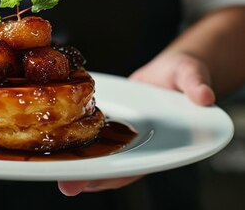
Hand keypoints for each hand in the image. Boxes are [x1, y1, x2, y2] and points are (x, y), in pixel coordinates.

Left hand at [57, 51, 215, 195]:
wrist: (170, 70)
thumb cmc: (183, 76)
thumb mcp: (191, 76)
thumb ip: (196, 86)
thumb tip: (205, 96)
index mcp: (158, 144)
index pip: (136, 165)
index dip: (115, 175)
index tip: (94, 182)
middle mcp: (134, 144)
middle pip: (109, 166)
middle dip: (87, 177)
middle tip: (66, 184)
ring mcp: (118, 136)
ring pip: (94, 154)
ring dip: (74, 161)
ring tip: (50, 167)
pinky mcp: (105, 123)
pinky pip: (87, 134)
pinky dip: (70, 137)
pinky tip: (48, 137)